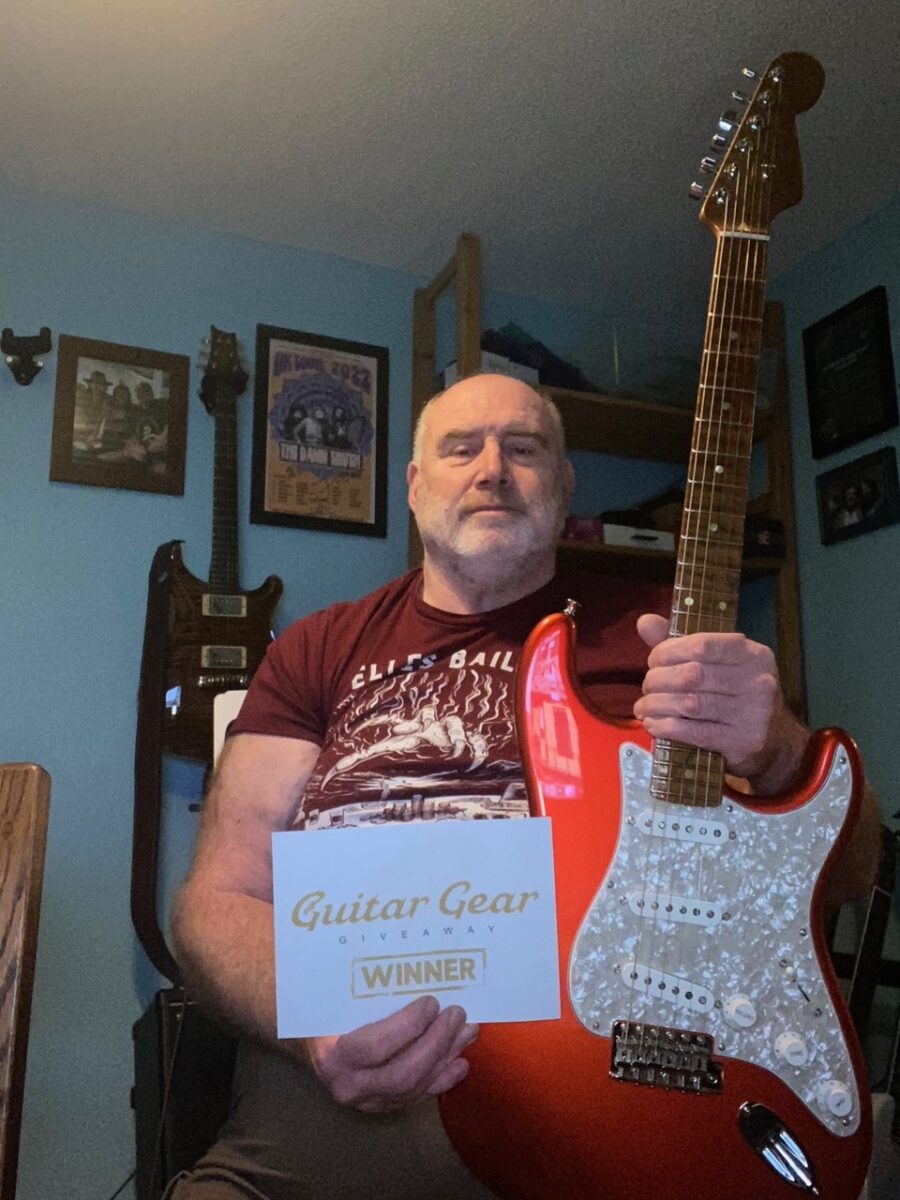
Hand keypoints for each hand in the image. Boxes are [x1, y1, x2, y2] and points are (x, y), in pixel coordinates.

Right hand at [305, 995, 477, 1112]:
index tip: (432, 1002)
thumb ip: (363, 989)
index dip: (408, 1026)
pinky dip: (442, 1079)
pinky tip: (460, 1062)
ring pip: (414, 1087)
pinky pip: (417, 1097)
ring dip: (445, 1058)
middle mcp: (349, 1085)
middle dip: (436, 1043)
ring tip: (468, 1031)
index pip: (375, 1047)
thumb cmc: (327, 1012)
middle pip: (402, 1073)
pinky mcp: (383, 1106)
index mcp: (332, 1055)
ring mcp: (367, 1101)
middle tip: (457, 1013)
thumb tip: (410, 963)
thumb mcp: (337, 998)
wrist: (314, 1045)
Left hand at [633, 613, 808, 790]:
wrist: (775, 738)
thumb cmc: (736, 693)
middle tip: (647, 687)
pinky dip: (666, 727)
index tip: (654, 661)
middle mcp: (758, 681)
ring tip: (643, 707)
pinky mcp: (743, 742)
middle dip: (659, 680)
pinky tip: (653, 724)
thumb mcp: (717, 662)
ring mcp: (754, 713)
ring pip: (691, 704)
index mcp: (753, 654)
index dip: (669, 651)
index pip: (702, 645)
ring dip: (657, 705)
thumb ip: (681, 643)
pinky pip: (695, 733)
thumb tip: (645, 622)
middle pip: (693, 675)